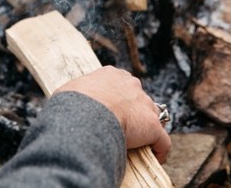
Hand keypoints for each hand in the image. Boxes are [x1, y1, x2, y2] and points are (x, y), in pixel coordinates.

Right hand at [54, 66, 170, 162]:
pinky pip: (162, 140)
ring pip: (151, 118)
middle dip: (133, 112)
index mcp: (112, 74)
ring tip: (135, 144)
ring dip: (145, 130)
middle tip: (121, 126)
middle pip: (138, 99)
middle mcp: (131, 84)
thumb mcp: (71, 89)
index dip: (117, 98)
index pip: (121, 84)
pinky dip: (159, 149)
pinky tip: (153, 156)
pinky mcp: (153, 126)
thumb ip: (77, 93)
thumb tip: (69, 102)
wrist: (87, 113)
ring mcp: (144, 104)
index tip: (110, 109)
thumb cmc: (74, 101)